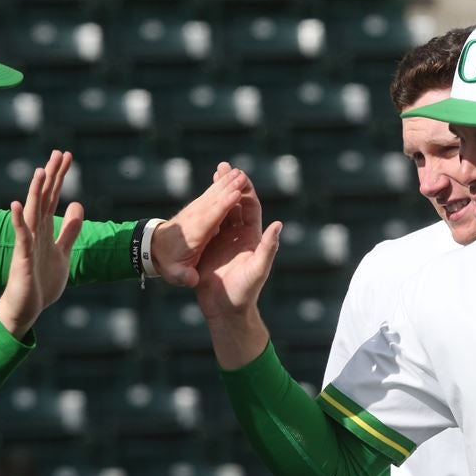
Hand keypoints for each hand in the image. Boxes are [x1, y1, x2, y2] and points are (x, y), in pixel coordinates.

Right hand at [0, 150, 84, 338]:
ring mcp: (28, 244)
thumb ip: (69, 230)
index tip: (66, 156)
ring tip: (40, 171)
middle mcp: (36, 232)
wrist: (27, 308)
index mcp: (46, 230)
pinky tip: (16, 205)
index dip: (60, 177)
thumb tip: (77, 205)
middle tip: (58, 153)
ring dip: (36, 192)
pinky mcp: (22, 258)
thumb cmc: (42, 281)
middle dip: (52, 177)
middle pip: (44, 199)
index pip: (53, 197)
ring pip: (33, 213)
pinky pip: (21, 237)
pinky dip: (19, 221)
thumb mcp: (63, 252)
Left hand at [148, 166, 249, 287]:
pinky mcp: (196, 207)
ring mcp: (195, 210)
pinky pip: (211, 193)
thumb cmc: (169, 262)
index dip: (223, 205)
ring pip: (213, 193)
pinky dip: (220, 183)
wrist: (153, 247)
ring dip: (226, 181)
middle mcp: (195, 217)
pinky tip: (228, 175)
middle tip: (243, 175)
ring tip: (239, 171)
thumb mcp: (175, 274)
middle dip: (228, 187)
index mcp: (195, 233)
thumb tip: (192, 279)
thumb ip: (184, 277)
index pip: (211, 216)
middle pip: (215, 200)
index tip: (236, 194)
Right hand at [194, 163, 282, 320]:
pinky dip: (204, 209)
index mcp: (252, 238)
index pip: (251, 207)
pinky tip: (197, 197)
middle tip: (223, 166)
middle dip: (230, 185)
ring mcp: (223, 240)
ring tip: (212, 173)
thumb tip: (278, 224)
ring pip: (221, 211)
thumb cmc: (245, 292)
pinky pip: (207, 224)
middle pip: (235, 204)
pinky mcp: (209, 247)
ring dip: (217, 193)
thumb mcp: (258, 269)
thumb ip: (268, 247)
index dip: (246, 190)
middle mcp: (239, 236)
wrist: (226, 309)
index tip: (240, 174)